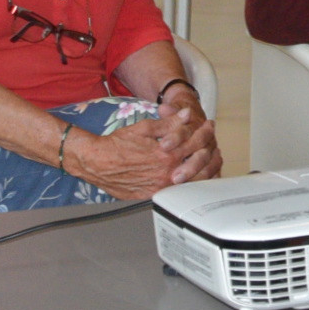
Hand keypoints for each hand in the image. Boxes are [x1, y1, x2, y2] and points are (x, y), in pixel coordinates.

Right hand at [69, 114, 218, 201]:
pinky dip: (190, 184)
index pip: (195, 142)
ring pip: (193, 180)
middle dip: (210, 149)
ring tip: (211, 160)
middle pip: (199, 162)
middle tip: (213, 142)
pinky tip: (194, 177)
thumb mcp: (144, 128)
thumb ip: (169, 123)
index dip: (204, 131)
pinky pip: (178, 192)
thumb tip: (186, 114)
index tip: (208, 126)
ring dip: (205, 168)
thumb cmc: (116, 145)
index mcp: (166, 154)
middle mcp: (166, 172)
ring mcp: (161, 186)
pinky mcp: (153, 195)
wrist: (96, 163)